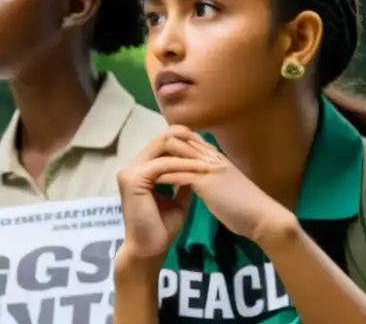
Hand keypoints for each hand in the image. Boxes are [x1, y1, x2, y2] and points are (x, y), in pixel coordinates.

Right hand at [116, 130, 211, 261]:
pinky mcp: (133, 179)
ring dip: (191, 153)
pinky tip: (201, 170)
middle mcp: (133, 165)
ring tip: (211, 159)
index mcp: (143, 168)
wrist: (152, 248)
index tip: (213, 148)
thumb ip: (185, 177)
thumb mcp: (180, 196)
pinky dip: (185, 166)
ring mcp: (130, 171)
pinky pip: (165, 164)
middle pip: (165, 137)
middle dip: (191, 141)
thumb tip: (199, 163)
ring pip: (165, 146)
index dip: (190, 142)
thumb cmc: (164, 225)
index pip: (167, 142)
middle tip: (212, 150)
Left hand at [154, 127, 294, 241]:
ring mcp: (211, 167)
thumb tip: (204, 182)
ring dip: (159, 159)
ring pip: (178, 153)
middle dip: (161, 148)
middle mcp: (214, 158)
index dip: (173, 145)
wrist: (262, 216)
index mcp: (218, 159)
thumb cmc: (248, 207)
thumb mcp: (229, 187)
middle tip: (143, 158)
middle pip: (182, 140)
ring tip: (141, 168)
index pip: (192, 141)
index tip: (156, 155)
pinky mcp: (207, 181)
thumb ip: (216, 180)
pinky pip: (179, 173)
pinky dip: (164, 176)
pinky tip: (151, 182)